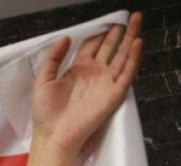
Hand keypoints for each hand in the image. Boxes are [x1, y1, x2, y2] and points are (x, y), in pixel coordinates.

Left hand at [31, 12, 142, 156]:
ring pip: (123, 56)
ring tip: (136, 19)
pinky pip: (127, 74)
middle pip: (111, 47)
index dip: (99, 34)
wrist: (53, 135)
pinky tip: (137, 42)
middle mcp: (95, 74)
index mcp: (79, 70)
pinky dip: (134, 58)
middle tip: (128, 16)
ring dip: (130, 37)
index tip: (105, 22)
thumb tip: (66, 38)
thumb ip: (54, 58)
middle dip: (119, 32)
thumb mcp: (44, 80)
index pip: (93, 46)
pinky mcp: (114, 94)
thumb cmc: (46, 112)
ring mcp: (106, 83)